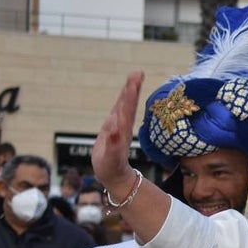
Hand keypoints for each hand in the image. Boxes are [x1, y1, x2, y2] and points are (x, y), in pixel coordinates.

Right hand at [93, 72, 144, 194]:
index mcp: (121, 131)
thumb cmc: (111, 168)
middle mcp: (121, 126)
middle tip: (137, 73)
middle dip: (131, 89)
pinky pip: (118, 111)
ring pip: (124, 106)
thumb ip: (112, 145)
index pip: (126, 110)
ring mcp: (118, 127)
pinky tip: (126, 90)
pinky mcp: (113, 129)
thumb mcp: (110, 159)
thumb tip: (114, 130)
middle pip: (127, 104)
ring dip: (129, 91)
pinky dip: (122, 100)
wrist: (115, 174)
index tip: (133, 83)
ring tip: (134, 77)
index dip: (129, 96)